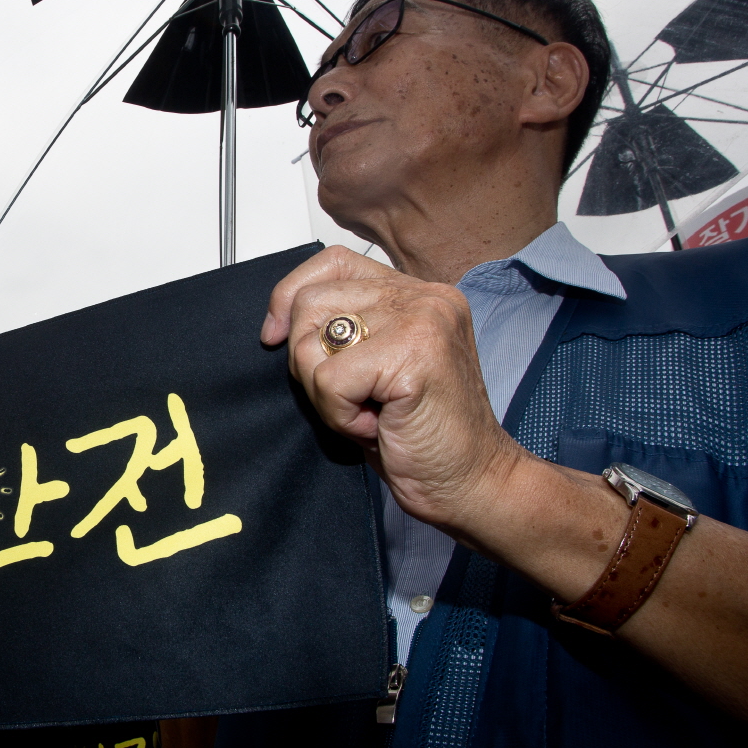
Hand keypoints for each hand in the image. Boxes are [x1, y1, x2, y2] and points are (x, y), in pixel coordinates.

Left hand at [262, 245, 533, 536]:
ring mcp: (423, 320)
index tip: (275, 336)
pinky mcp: (413, 354)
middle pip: (311, 303)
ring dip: (325, 393)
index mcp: (418, 294)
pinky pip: (329, 380)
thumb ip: (344, 332)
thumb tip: (279, 321)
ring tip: (369, 413)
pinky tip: (377, 426)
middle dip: (309, 363)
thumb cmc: (423, 437)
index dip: (291, 296)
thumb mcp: (374, 372)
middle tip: (352, 400)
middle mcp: (424, 297)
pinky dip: (340, 416)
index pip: (332, 263)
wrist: (472, 484)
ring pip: (313, 341)